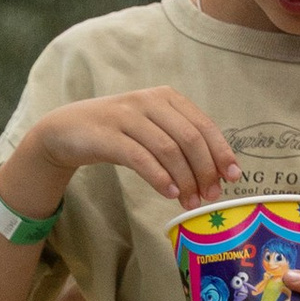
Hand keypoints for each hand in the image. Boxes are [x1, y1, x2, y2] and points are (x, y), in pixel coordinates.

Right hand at [4, 88, 239, 215]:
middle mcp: (149, 101)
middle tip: (211, 196)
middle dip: (205, 170)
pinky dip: (160, 178)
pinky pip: (141, 158)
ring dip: (185, 180)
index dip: (221, 152)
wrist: (66, 130)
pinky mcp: (107, 134)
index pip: (204, 125)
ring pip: (168, 150)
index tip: (233, 177)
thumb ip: (180, 143)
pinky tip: (170, 193)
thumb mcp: (153, 130)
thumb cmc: (118, 133)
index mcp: (166, 98)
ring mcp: (126, 115)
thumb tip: (216, 174)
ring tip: (190, 202)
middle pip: (190, 138)